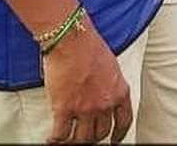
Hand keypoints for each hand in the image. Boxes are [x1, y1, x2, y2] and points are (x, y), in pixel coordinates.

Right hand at [43, 22, 131, 143]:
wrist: (72, 40)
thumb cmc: (89, 46)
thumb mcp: (111, 67)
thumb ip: (109, 84)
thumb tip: (102, 93)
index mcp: (119, 91)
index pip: (125, 121)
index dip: (119, 134)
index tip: (115, 139)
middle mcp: (105, 103)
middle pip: (102, 132)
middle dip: (93, 137)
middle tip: (85, 136)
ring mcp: (85, 108)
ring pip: (82, 138)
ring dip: (75, 141)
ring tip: (68, 139)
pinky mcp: (65, 109)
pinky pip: (61, 134)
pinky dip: (56, 139)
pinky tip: (52, 139)